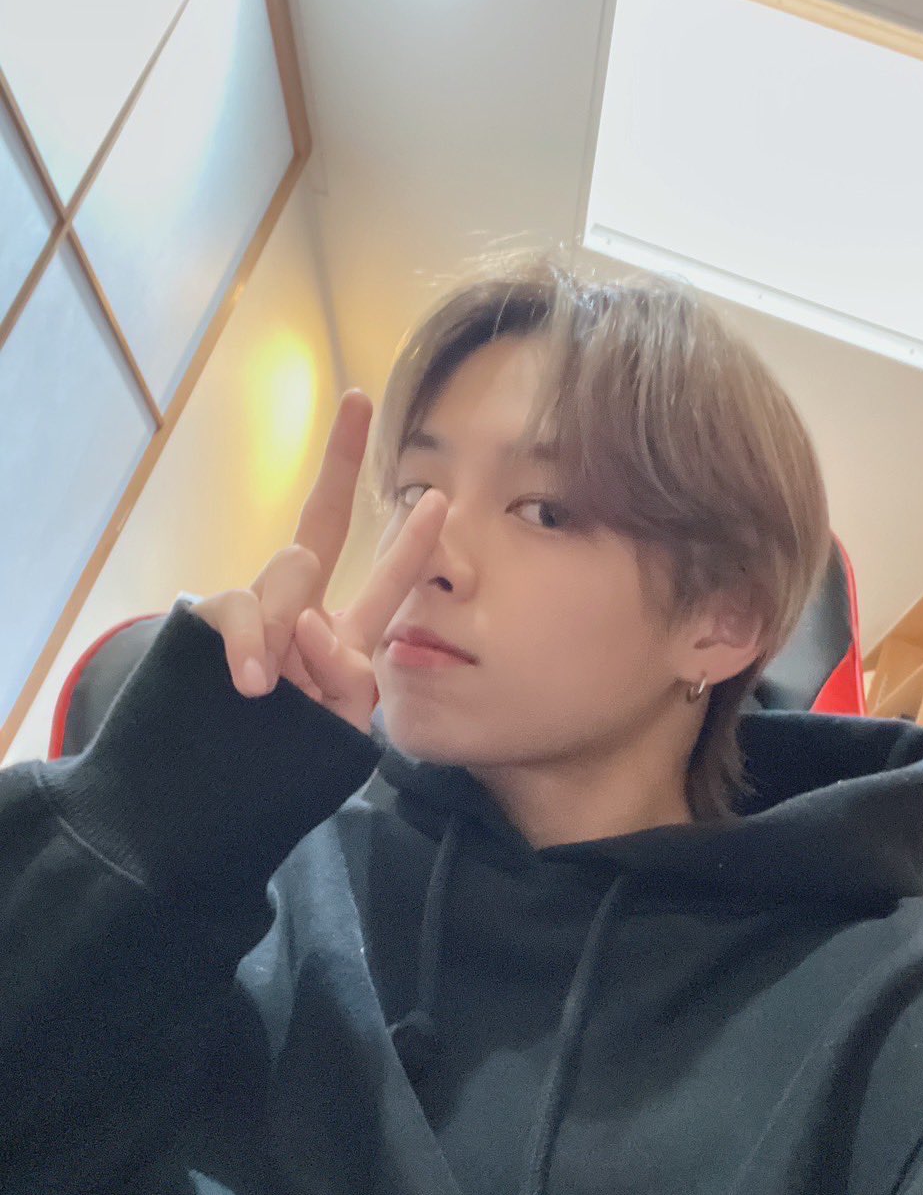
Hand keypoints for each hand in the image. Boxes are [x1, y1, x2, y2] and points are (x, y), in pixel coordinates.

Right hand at [191, 389, 446, 733]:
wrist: (212, 789)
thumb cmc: (284, 757)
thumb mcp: (336, 725)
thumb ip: (345, 676)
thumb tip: (308, 622)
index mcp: (341, 633)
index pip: (383, 575)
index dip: (411, 536)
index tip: (442, 493)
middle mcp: (297, 608)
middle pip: (320, 526)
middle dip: (342, 461)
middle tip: (358, 404)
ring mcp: (252, 611)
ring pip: (284, 575)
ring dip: (283, 631)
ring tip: (270, 687)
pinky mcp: (207, 622)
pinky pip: (233, 611)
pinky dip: (245, 647)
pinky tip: (251, 683)